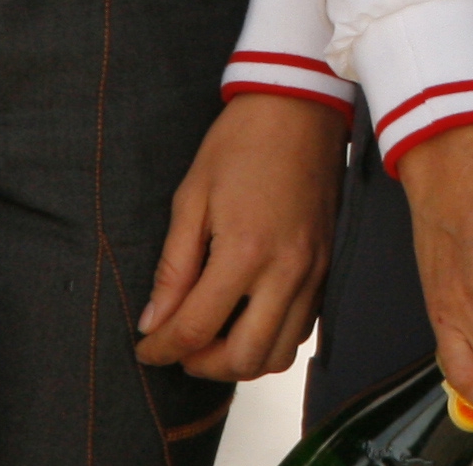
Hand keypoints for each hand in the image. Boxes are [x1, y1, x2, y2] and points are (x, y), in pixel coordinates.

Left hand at [134, 91, 346, 378]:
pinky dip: (271, 338)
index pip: (195, 329)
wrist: (299, 106)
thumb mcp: (191, 197)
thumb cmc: (241, 143)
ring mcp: (313, 271)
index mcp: (244, 251)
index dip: (160, 349)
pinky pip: (302, 329)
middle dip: (202, 365)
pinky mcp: (327, 266)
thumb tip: (153, 321)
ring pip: (278, 353)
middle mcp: (285, 270)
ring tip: (213, 336)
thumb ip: (172, 267)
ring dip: (240, 359)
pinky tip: (247, 316)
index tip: (145, 348)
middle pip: (243, 358)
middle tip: (179, 346)